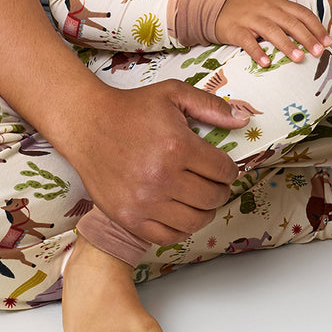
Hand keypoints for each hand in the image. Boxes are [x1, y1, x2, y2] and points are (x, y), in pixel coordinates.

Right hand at [75, 80, 248, 245]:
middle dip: (220, 189)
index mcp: (177, 146)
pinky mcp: (129, 218)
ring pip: (195, 221)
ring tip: (200, 198)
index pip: (223, 171)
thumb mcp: (173, 94)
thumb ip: (211, 106)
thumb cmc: (131, 109)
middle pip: (213, 198)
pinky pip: (168, 237)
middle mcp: (162, 178)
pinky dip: (180, 228)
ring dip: (204, 211)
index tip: (223, 168)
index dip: (229, 169)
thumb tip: (243, 120)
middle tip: (214, 182)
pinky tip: (180, 212)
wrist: (87, 124)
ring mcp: (145, 202)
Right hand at [216, 0, 330, 66]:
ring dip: (287, 45)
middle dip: (307, 38)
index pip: (302, 13)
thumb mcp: (270, 6)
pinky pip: (248, 42)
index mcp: (278, 3)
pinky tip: (266, 63)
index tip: (327, 42)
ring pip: (272, 31)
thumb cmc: (249, 9)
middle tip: (319, 53)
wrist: (217, 7)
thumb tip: (313, 35)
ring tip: (299, 58)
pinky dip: (257, 52)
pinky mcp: (236, 30)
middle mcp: (267, 9)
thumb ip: (288, 17)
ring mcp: (251, 19)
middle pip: (291, 23)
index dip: (316, 28)